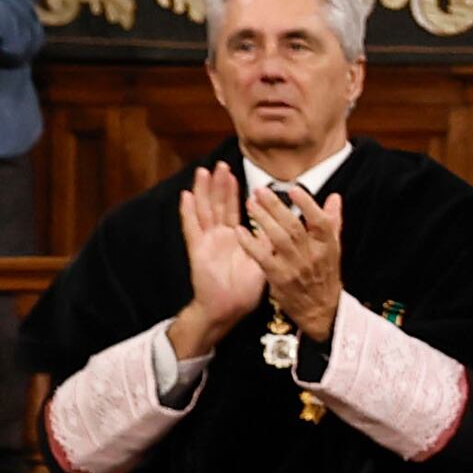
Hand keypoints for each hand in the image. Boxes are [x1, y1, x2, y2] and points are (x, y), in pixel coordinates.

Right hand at [166, 165, 264, 356]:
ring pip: (204, 210)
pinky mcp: (198, 249)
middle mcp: (220, 236)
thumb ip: (269, 240)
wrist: (230, 307)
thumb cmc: (246, 287)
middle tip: (220, 164)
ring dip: (202, 191)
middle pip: (217, 204)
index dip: (234, 191)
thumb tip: (286, 224)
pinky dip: (188, 211)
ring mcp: (207, 241)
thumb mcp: (264, 259)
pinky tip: (185, 196)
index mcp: (236, 237)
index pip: (234, 208)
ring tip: (203, 171)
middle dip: (219, 185)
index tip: (236, 172)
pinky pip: (192, 227)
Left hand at [248, 179, 344, 338]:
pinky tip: (239, 230)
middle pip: (294, 226)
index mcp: (327, 246)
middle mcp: (313, 255)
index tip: (293, 189)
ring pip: (278, 239)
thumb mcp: (333, 249)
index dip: (307, 205)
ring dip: (262, 220)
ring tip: (250, 204)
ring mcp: (295, 267)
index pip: (320, 222)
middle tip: (260, 191)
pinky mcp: (279, 278)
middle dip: (276, 206)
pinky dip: (250, 243)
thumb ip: (332, 222)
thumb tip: (334, 198)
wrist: (320, 310)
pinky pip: (262, 257)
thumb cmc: (324, 276)